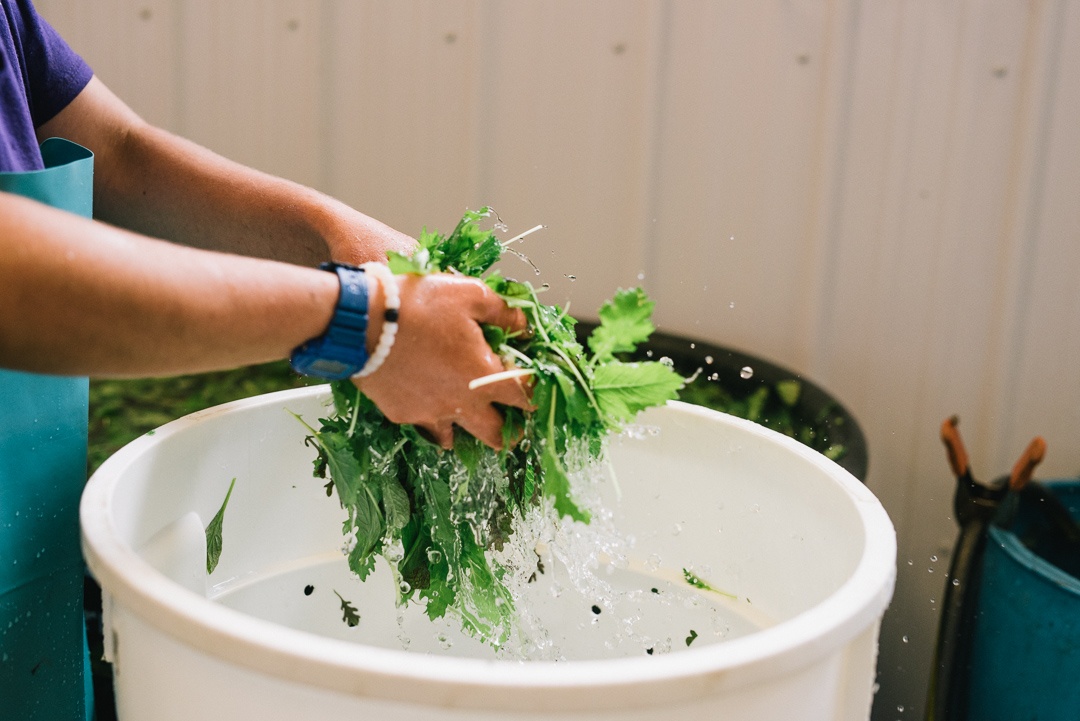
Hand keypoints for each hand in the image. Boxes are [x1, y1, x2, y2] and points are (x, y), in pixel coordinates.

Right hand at [354, 272, 530, 448]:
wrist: (362, 321)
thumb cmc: (419, 304)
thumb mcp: (470, 294)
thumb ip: (503, 312)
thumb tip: (523, 324)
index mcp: (484, 375)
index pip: (524, 396)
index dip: (534, 393)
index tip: (534, 390)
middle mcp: (461, 403)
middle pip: (495, 434)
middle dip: (508, 432)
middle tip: (512, 427)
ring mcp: (430, 413)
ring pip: (455, 438)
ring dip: (466, 430)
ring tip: (466, 418)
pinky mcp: (401, 414)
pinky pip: (423, 425)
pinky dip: (430, 419)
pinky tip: (427, 404)